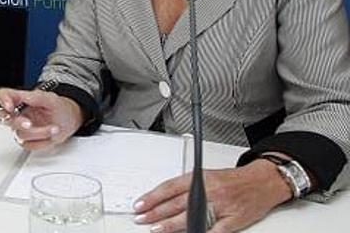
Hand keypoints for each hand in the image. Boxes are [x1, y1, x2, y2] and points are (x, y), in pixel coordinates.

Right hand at [0, 87, 83, 150]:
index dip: (2, 100)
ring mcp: (22, 128)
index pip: (3, 95)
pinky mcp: (29, 141)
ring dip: (39, 133)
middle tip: (29, 124)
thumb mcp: (50, 98)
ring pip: (20, 134)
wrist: (71, 120)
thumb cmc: (59, 107)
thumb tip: (22, 96)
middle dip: (17, 122)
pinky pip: (29, 145)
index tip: (10, 107)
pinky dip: (42, 142)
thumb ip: (35, 97)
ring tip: (54, 128)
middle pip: (4, 118)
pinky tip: (51, 135)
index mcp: (21, 99)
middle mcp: (18, 114)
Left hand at [133, 159, 293, 231]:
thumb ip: (188, 186)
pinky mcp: (233, 220)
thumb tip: (164, 197)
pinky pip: (214, 231)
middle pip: (176, 204)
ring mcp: (221, 206)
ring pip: (191, 217)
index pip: (170, 188)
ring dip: (171, 225)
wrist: (262, 182)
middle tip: (141, 218)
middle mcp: (209, 191)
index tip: (140, 204)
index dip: (153, 197)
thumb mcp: (207, 175)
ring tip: (156, 229)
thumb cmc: (233, 180)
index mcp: (200, 178)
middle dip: (156, 212)